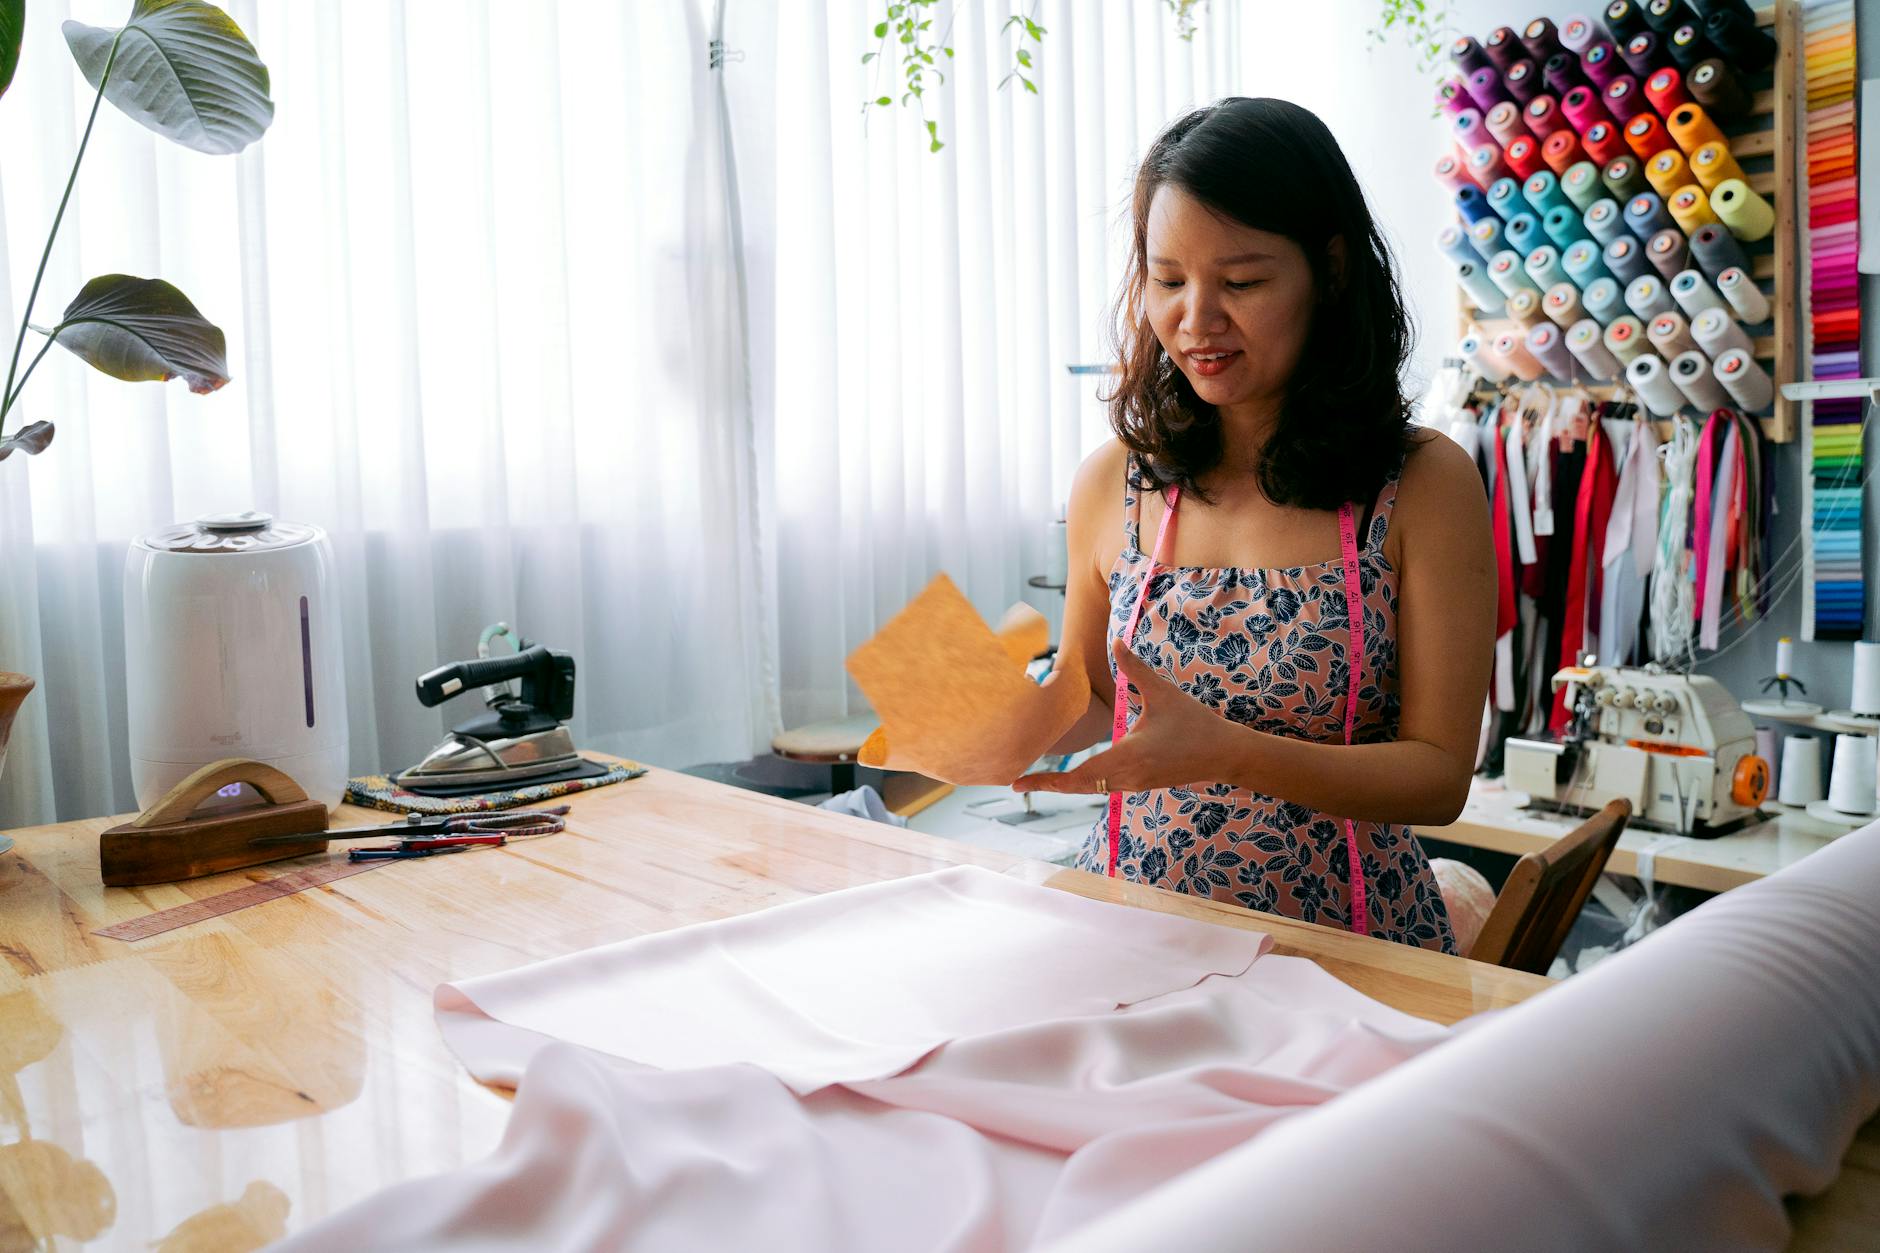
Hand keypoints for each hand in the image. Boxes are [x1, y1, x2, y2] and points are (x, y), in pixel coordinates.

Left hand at [1012, 638, 1222, 794]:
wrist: (1225, 755)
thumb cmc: (1195, 725)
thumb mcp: (1163, 694)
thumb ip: (1136, 670)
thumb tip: (1116, 642)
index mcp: (1127, 758)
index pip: (1078, 775)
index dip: (1047, 782)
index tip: (1019, 783)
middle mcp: (1126, 777)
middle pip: (1078, 786)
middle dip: (1048, 785)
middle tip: (1015, 782)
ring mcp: (1134, 784)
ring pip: (1091, 787)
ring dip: (1065, 784)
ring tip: (1036, 780)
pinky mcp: (1140, 784)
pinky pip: (1104, 786)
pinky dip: (1084, 782)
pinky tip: (1071, 776)